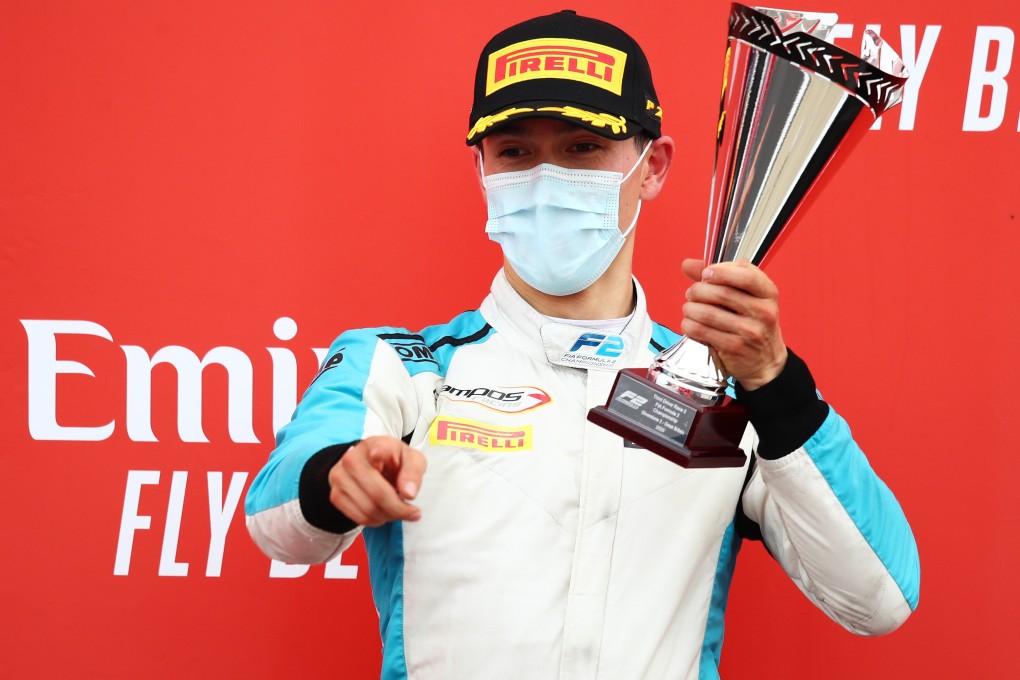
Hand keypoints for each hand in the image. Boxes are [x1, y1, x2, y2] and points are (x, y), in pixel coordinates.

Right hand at [327, 435, 426, 526]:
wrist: (371, 465)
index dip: (378, 452)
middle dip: (399, 509)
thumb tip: (409, 493)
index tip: (377, 455)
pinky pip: (360, 518)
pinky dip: (376, 520)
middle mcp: (353, 458)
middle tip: (414, 513)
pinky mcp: (335, 495)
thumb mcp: (412, 460)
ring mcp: (340, 477)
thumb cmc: (394, 461)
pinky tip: (384, 512)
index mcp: (375, 444)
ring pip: (369, 510)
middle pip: (378, 493)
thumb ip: (413, 472)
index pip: (376, 449)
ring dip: (389, 516)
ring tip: (398, 510)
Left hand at [680, 258, 787, 390]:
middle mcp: (763, 312)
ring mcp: (750, 332)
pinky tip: (690, 324)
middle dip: (698, 290)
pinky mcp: (735, 348)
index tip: (706, 273)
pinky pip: (702, 332)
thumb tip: (688, 264)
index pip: (747, 276)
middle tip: (691, 293)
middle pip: (721, 294)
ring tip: (689, 309)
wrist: (765, 360)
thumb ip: (719, 276)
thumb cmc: (751, 322)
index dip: (722, 272)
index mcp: (768, 293)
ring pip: (707, 313)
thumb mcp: (744, 295)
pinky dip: (689, 325)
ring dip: (690, 309)